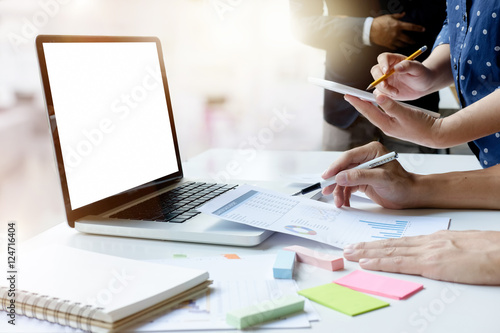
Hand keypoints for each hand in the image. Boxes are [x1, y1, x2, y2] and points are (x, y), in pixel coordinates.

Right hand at [321, 142, 419, 208]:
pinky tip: (344, 202)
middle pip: (343, 168)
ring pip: (344, 178)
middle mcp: (366, 158)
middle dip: (335, 181)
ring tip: (338, 202)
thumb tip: (341, 177)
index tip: (327, 176)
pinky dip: (345, 194)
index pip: (348, 157)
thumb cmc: (402, 185)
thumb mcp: (381, 179)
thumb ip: (360, 176)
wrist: (410, 196)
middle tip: (327, 190)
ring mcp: (363, 169)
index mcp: (371, 151)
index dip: (336, 167)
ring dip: (339, 190)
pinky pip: (349, 186)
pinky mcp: (362, 180)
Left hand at [343, 230, 499, 284]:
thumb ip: (444, 249)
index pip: (400, 241)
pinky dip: (380, 262)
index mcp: (433, 239)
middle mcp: (426, 242)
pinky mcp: (431, 264)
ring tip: (350, 253)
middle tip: (348, 248)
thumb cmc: (489, 250)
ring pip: (389, 250)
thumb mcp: (461, 246)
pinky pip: (399, 262)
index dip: (380, 243)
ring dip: (366, 252)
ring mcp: (427, 252)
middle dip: (367, 246)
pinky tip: (367, 263)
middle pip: (390, 243)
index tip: (366, 245)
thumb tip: (436, 255)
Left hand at [344, 94, 443, 147]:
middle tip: (348, 95)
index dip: (357, 102)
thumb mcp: (406, 114)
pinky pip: (382, 114)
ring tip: (358, 98)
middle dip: (358, 103)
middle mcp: (386, 126)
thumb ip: (391, 105)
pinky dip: (377, 107)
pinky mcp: (396, 124)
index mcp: (386, 125)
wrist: (435, 135)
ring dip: (366, 105)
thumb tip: (377, 96)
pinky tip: (376, 104)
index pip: (367, 111)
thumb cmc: (423, 126)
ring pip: (375, 113)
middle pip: (368, 112)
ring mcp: (391, 126)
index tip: (347, 94)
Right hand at [370, 13, 424, 49]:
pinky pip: (395, 47)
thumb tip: (404, 13)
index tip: (423, 29)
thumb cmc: (379, 22)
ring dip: (406, 44)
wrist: (370, 30)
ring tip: (407, 44)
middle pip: (408, 39)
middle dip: (412, 41)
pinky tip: (398, 46)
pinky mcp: (388, 44)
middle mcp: (397, 34)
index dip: (418, 28)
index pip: (411, 27)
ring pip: (402, 44)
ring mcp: (393, 40)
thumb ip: (398, 16)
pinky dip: (397, 47)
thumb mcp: (389, 16)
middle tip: (415, 41)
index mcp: (398, 25)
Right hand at [370, 52, 435, 100]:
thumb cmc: (422, 74)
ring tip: (396, 92)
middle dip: (379, 79)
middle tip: (385, 86)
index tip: (386, 72)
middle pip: (376, 71)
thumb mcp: (418, 68)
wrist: (424, 85)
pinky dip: (381, 96)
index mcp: (394, 60)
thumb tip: (397, 68)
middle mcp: (387, 69)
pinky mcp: (385, 90)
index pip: (383, 58)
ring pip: (376, 83)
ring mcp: (385, 80)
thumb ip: (408, 66)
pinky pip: (378, 93)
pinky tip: (392, 96)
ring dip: (383, 89)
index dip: (382, 64)